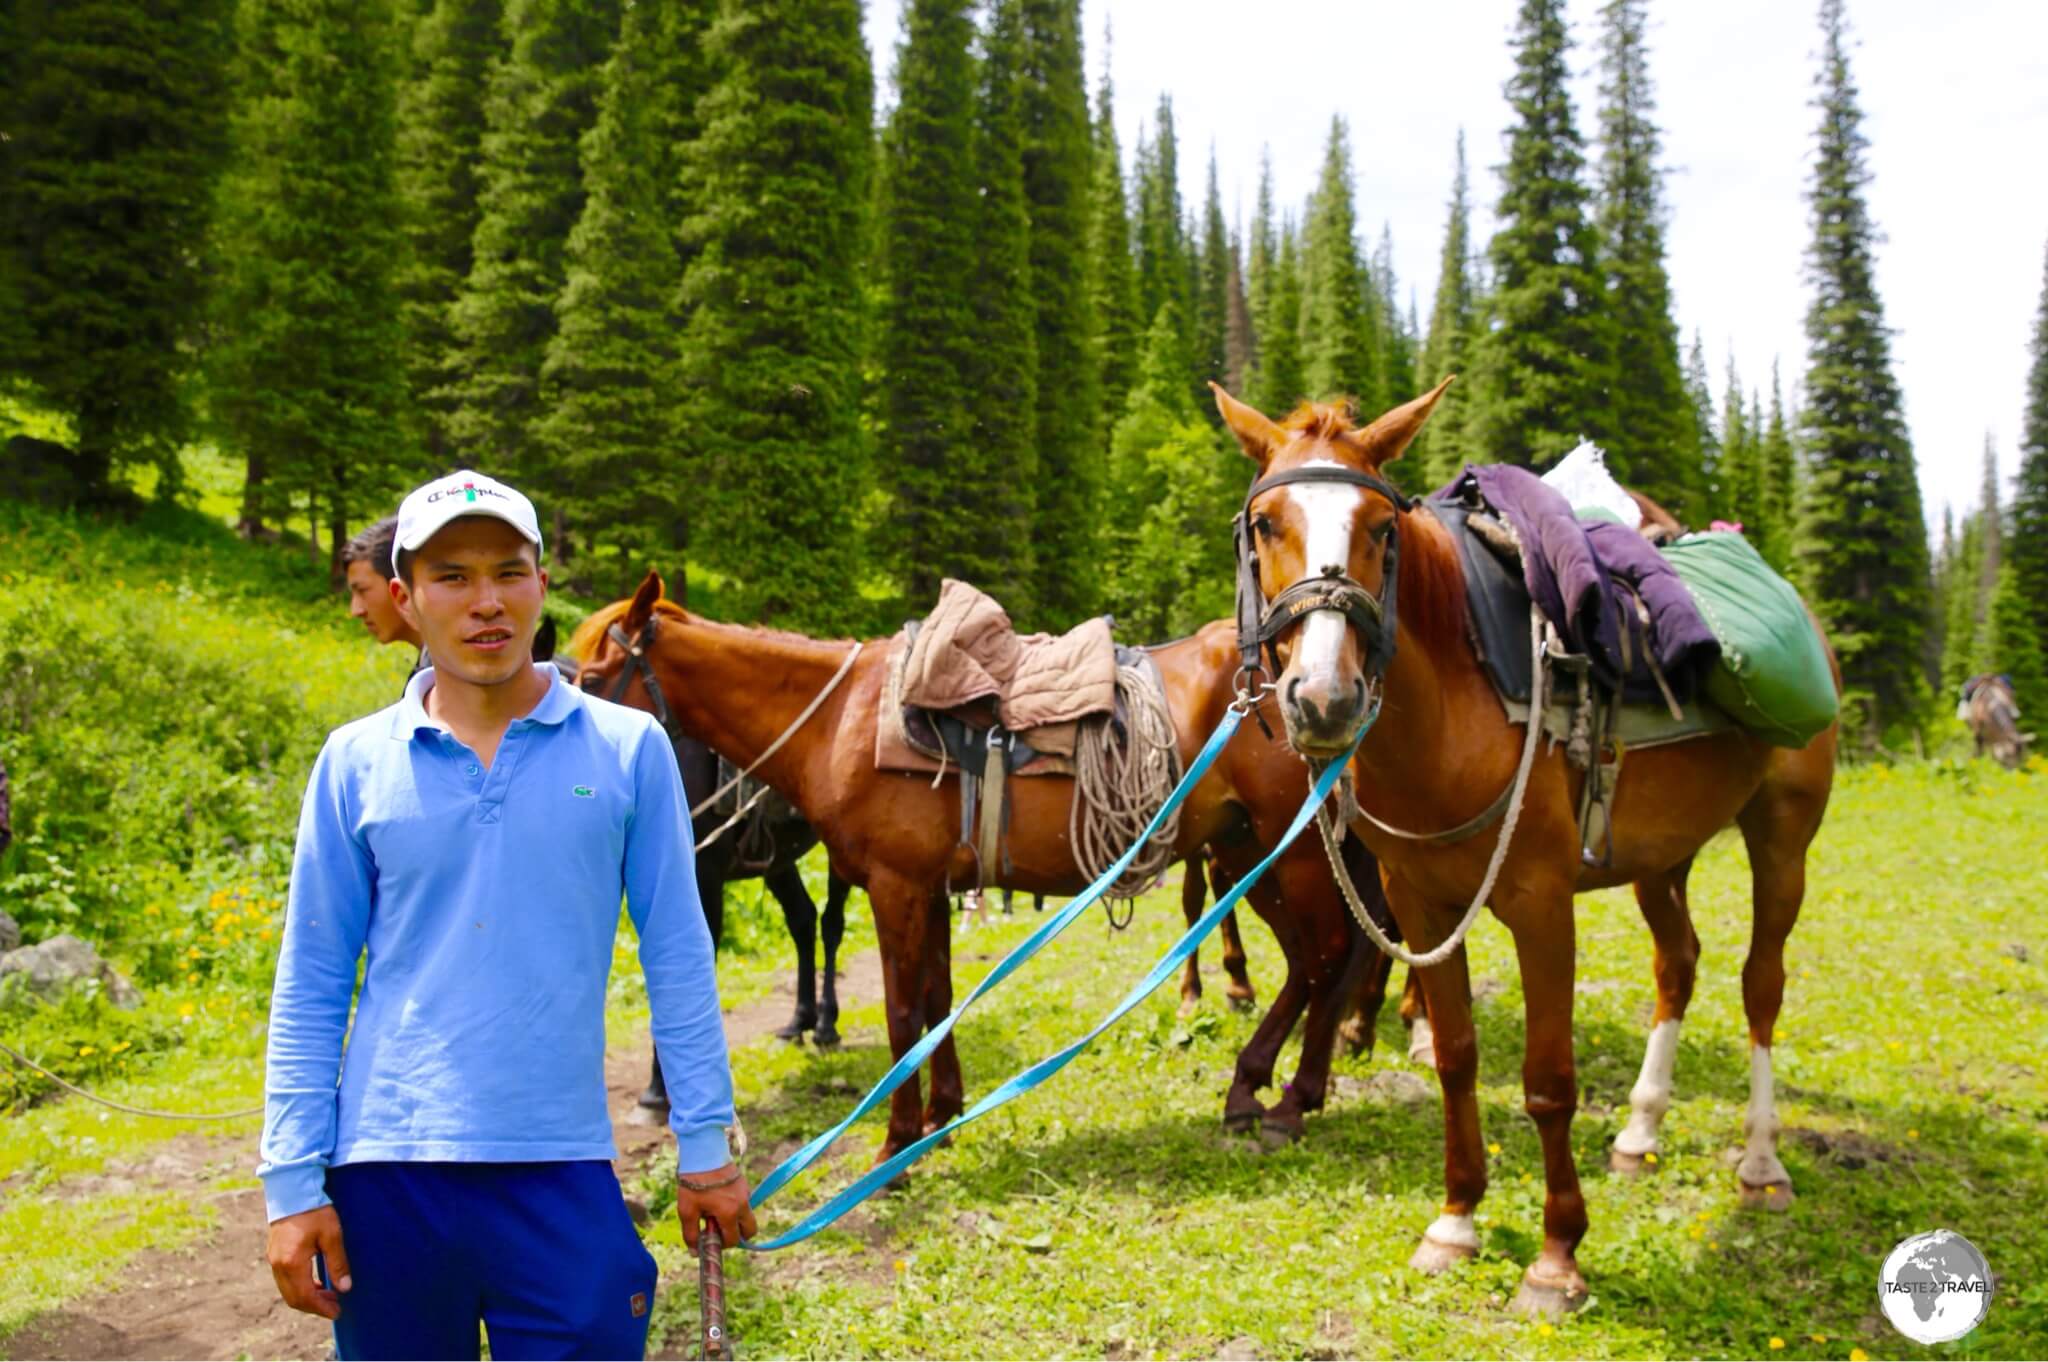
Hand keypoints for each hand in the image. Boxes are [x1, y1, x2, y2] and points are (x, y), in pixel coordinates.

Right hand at [266, 1205, 350, 1319]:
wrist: (292, 1190)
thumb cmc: (314, 1210)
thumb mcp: (331, 1235)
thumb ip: (337, 1263)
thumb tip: (344, 1288)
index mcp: (291, 1263)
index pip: (305, 1296)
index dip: (321, 1308)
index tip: (337, 1312)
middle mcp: (278, 1265)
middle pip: (294, 1298)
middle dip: (315, 1306)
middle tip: (336, 1307)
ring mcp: (273, 1260)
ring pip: (288, 1291)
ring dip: (307, 1297)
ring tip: (329, 1295)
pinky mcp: (274, 1254)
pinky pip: (285, 1280)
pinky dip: (300, 1287)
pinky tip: (317, 1283)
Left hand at [676, 1161, 755, 1250]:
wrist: (702, 1153)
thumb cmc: (693, 1183)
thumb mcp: (687, 1210)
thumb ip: (691, 1234)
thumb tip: (694, 1252)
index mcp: (730, 1213)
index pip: (734, 1240)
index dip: (722, 1244)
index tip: (709, 1237)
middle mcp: (743, 1204)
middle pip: (750, 1230)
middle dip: (738, 1235)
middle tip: (719, 1229)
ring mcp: (745, 1193)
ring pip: (747, 1216)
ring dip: (735, 1219)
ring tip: (714, 1209)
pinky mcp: (744, 1183)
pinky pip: (743, 1202)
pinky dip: (734, 1206)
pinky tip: (717, 1197)